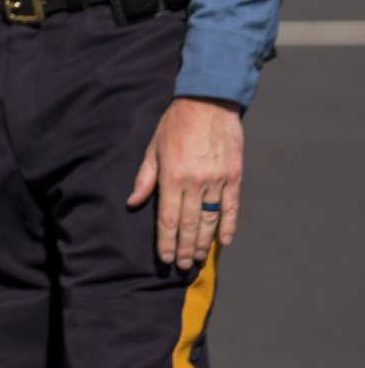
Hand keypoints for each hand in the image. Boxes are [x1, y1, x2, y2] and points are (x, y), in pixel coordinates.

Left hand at [127, 97, 243, 269]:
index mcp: (171, 175)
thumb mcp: (153, 147)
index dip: (166, 240)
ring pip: (211, 219)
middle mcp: (194, 182)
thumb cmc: (175, 124)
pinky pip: (232, 206)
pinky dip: (229, 225)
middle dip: (185, 248)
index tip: (166, 257)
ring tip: (198, 258)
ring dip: (204, 242)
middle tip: (182, 265)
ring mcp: (217, 180)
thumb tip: (133, 202)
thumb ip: (145, 178)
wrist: (208, 102)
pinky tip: (224, 241)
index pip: (168, 217)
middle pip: (190, 224)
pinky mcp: (234, 176)